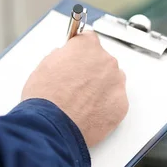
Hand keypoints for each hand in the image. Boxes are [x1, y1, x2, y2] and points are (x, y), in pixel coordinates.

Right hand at [22, 31, 128, 146]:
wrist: (53, 127)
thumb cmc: (45, 98)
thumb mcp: (44, 66)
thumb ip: (61, 57)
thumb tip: (66, 59)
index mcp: (87, 46)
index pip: (89, 40)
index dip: (80, 52)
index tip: (77, 58)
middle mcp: (107, 61)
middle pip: (102, 62)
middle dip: (91, 72)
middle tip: (76, 87)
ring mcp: (117, 83)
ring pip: (112, 81)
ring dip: (101, 88)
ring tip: (82, 102)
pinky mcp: (122, 104)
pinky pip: (115, 101)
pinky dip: (106, 106)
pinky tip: (90, 113)